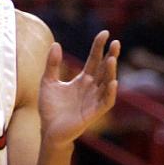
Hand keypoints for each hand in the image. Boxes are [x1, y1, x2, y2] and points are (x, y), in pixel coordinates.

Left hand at [39, 30, 119, 146]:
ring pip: (107, 83)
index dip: (99, 47)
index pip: (94, 60)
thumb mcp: (47, 82)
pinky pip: (106, 102)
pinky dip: (110, 93)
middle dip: (111, 56)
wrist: (48, 130)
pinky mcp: (93, 113)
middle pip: (104, 69)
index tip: (105, 33)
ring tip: (112, 58)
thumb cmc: (50, 108)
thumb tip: (55, 44)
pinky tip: (113, 82)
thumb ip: (52, 64)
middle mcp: (91, 88)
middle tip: (116, 42)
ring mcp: (94, 100)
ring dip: (111, 72)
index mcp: (82, 80)